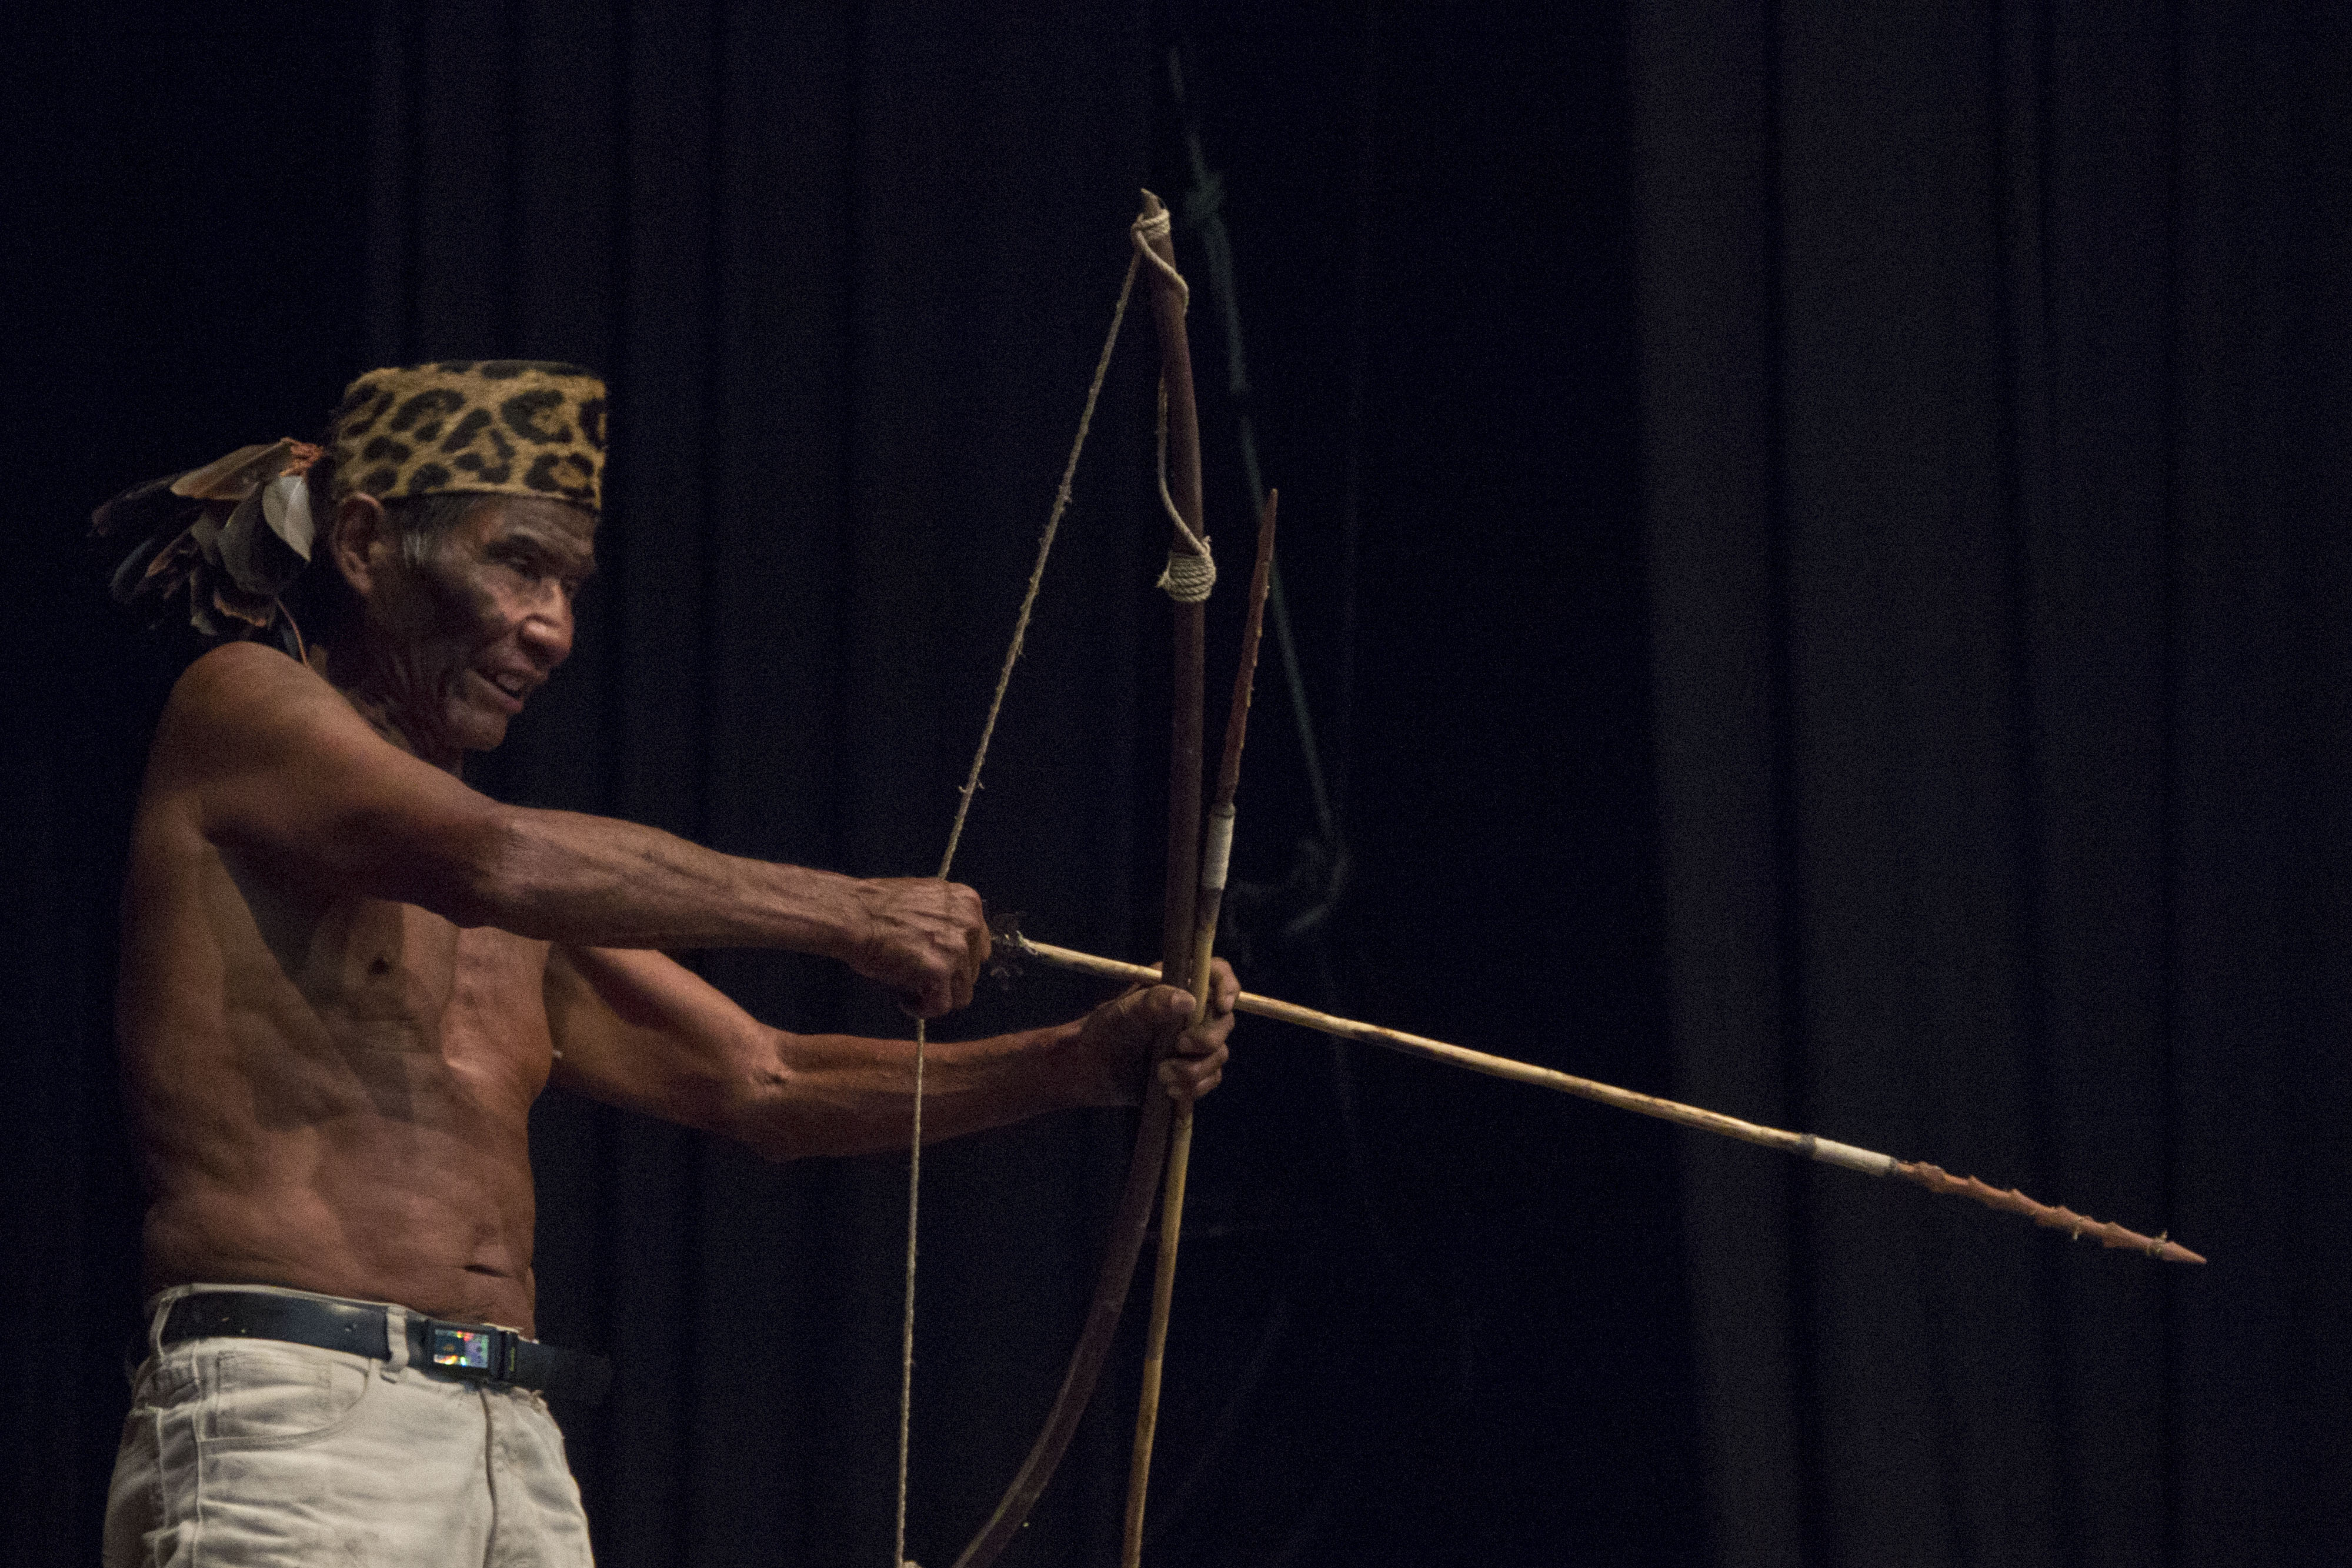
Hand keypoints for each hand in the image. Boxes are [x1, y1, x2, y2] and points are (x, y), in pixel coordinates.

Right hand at [847, 878, 989, 1017]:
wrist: (853, 915)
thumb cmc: (875, 908)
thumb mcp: (923, 901)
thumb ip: (944, 921)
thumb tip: (948, 952)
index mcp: (967, 902)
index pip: (978, 945)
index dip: (957, 961)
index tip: (937, 966)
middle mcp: (969, 923)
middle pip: (972, 970)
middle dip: (948, 979)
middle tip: (920, 980)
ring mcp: (958, 948)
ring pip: (962, 992)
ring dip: (937, 996)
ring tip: (911, 992)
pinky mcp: (941, 971)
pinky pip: (942, 1005)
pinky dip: (924, 1009)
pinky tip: (906, 1002)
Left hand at [1077, 958, 1236, 1102]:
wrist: (1093, 1069)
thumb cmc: (1104, 1031)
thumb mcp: (1122, 1013)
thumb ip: (1152, 1003)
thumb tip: (1189, 1001)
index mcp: (1177, 985)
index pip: (1216, 973)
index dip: (1227, 986)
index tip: (1221, 1005)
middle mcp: (1192, 1011)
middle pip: (1224, 1020)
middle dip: (1208, 1039)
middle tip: (1180, 1046)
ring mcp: (1195, 1042)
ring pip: (1220, 1053)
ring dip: (1195, 1069)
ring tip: (1162, 1076)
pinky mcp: (1193, 1068)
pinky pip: (1211, 1078)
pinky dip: (1194, 1087)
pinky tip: (1169, 1090)